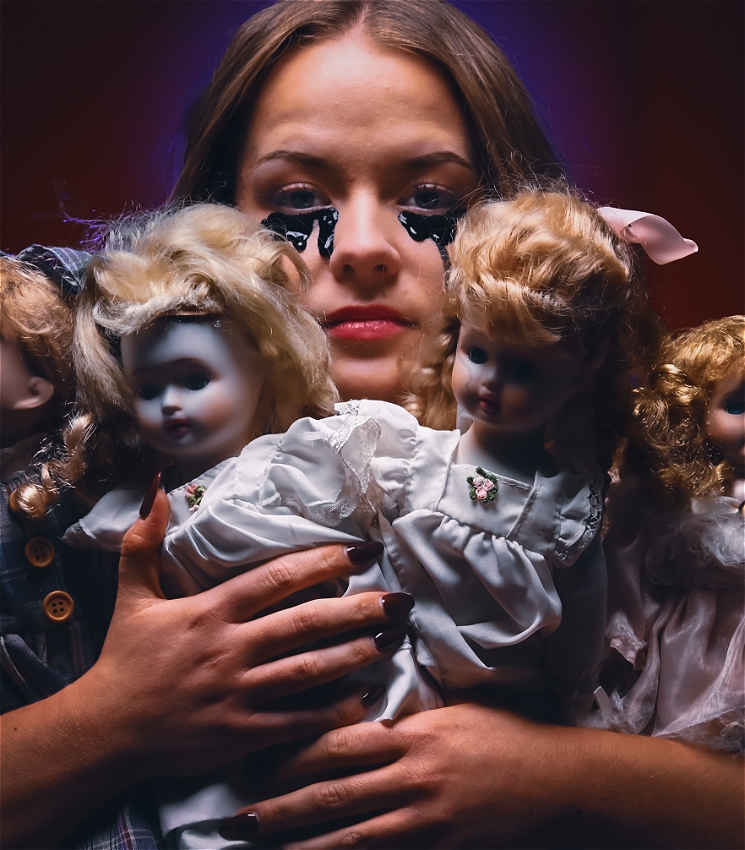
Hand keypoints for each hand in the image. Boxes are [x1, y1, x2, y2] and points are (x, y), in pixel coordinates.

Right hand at [87, 487, 407, 778]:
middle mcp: (229, 649)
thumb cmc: (125, 659)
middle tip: (399, 599)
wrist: (106, 730)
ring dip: (355, 654)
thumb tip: (157, 488)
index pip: (276, 580)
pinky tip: (366, 697)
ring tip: (392, 638)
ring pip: (309, 671)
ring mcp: (238, 693)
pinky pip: (296, 722)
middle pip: (305, 623)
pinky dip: (333, 711)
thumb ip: (144, 542)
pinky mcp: (241, 733)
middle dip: (357, 609)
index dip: (323, 563)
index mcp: (210, 612)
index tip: (362, 552)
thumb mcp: (132, 595)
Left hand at [220, 700, 744, 849]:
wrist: (555, 777)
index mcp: (413, 732)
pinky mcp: (441, 845)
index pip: (340, 742)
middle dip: (282, 806)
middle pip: (335, 792)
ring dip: (304, 842)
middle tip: (239, 817)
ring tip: (266, 847)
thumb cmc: (502, 733)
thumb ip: (406, 716)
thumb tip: (361, 712)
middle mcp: (413, 775)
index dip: (295, 753)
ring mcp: (427, 817)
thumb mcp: (453, 709)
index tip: (258, 759)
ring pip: (352, 834)